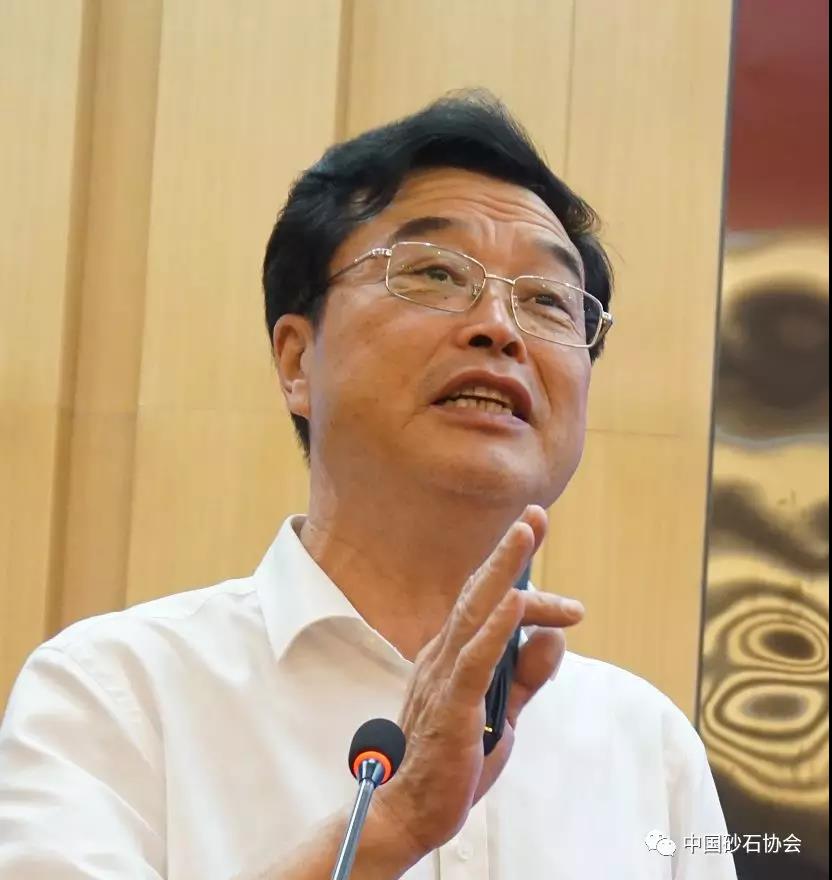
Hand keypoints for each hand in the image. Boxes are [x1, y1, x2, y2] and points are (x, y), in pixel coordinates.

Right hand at [370, 505, 583, 863]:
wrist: (409, 810)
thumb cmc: (452, 760)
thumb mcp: (504, 712)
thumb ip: (529, 674)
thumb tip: (555, 634)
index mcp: (453, 654)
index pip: (491, 607)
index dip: (525, 584)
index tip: (556, 574)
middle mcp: (445, 655)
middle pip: (481, 594)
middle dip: (510, 553)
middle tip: (535, 516)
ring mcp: (444, 676)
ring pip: (476, 612)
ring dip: (503, 571)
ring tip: (525, 533)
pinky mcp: (451, 704)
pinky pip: (475, 660)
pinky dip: (496, 629)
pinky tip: (515, 602)